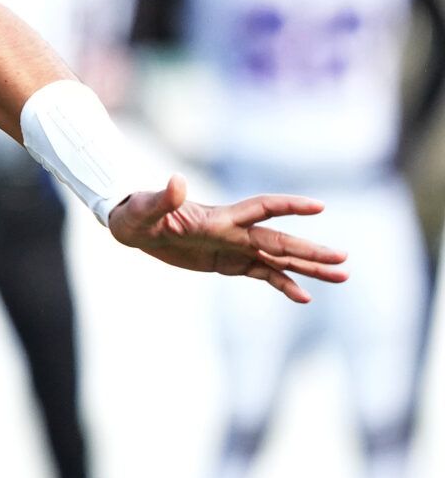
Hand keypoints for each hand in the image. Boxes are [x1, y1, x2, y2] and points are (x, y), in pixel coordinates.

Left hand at [106, 174, 348, 303]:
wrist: (133, 226)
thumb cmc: (137, 212)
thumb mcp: (146, 208)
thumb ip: (164, 198)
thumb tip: (176, 181)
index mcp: (219, 217)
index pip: (262, 207)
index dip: (288, 206)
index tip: (319, 207)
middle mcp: (234, 231)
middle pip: (279, 239)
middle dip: (310, 250)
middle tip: (343, 259)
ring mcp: (234, 247)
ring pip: (279, 258)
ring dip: (308, 267)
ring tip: (341, 276)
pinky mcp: (228, 262)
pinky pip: (262, 273)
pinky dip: (283, 284)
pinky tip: (304, 296)